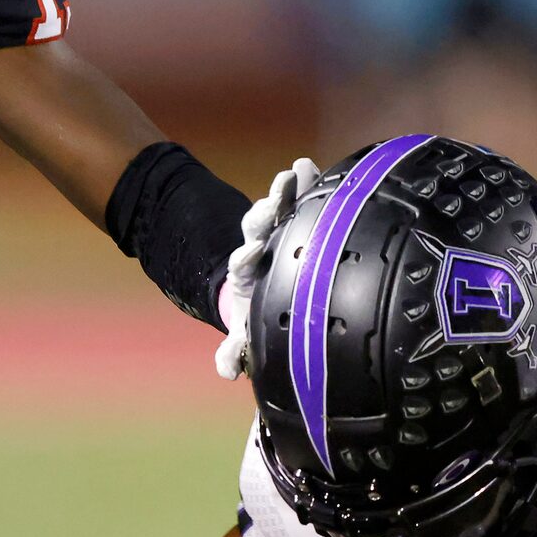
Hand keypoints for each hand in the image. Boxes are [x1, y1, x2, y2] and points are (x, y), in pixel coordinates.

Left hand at [214, 158, 320, 378]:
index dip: (245, 258)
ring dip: (284, 192)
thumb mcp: (244, 335)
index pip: (242, 264)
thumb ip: (235, 350)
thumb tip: (226, 371)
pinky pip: (299, 198)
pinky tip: (310, 165)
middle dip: (262, 215)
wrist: (261, 293)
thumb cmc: (256, 315)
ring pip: (277, 209)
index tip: (250, 252)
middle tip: (271, 204)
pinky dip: (304, 182)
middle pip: (256, 228)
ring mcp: (275, 231)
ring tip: (296, 173)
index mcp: (246, 275)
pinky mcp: (293, 219)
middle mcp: (258, 248)